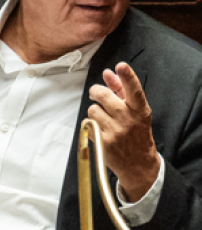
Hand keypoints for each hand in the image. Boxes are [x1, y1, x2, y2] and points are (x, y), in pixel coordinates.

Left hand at [88, 62, 159, 201]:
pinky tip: (101, 129)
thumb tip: (108, 73)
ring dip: (95, 111)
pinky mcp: (103, 141)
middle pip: (103, 96)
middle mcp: (128, 120)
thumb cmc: (136, 133)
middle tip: (97, 94)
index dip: (128, 77)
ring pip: (93, 109)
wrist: (138, 164)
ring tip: (104, 118)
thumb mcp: (135, 112)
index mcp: (140, 111)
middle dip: (97, 92)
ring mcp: (115, 131)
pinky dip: (91, 123)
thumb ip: (122, 90)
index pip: (134, 91)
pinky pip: (88, 122)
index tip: (121, 66)